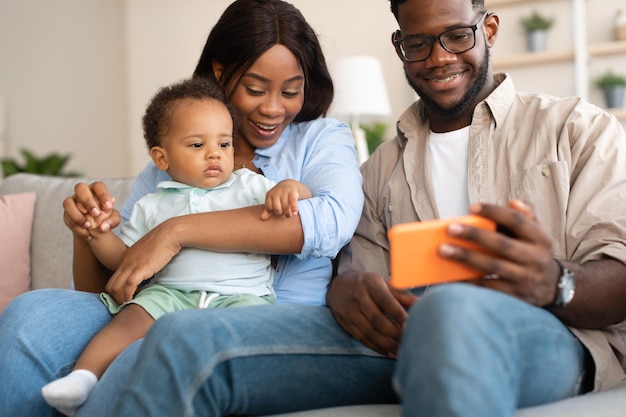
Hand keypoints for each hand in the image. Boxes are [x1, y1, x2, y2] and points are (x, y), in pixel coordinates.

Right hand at [63, 182, 118, 239]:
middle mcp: (82, 194)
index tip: (108, 207)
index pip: (98, 186)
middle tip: (96, 214)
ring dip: (78, 215)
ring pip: (67, 203)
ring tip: (89, 226)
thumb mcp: (113, 220)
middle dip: (87, 201)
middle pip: (80, 188)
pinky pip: (67, 218)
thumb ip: (113, 220)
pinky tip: (87, 235)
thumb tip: (103, 226)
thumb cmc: (105, 218)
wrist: (94, 230)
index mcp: (96, 191)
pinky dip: (77, 227)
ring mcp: (72, 203)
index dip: (103, 194)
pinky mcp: (66, 214)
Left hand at [105, 219, 181, 303]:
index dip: (119, 289)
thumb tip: (147, 272)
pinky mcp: (139, 269)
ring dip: (120, 300)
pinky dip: (128, 296)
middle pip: (110, 285)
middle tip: (125, 304)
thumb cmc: (163, 241)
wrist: (169, 234)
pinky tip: (134, 300)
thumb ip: (143, 261)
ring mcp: (131, 265)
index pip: (115, 277)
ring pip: (115, 288)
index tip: (128, 295)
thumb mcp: (148, 251)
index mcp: (126, 257)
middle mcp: (125, 262)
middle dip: (115, 298)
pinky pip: (128, 287)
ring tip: (129, 304)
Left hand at [261, 179, 303, 219]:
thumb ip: (268, 210)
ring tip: (289, 215)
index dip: (273, 212)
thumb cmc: (279, 196)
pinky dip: (294, 209)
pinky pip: (293, 203)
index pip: (269, 208)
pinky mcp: (292, 192)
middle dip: (280, 213)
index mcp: (269, 195)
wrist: (289, 185)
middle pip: (277, 208)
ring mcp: (284, 192)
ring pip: (285, 207)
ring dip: (288, 213)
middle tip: (283, 214)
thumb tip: (262, 218)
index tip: (277, 212)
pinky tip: (295, 214)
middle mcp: (276, 193)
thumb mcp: (272, 202)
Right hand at [326, 270, 416, 357]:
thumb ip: (402, 295)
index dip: (399, 315)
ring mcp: (351, 313)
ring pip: (370, 333)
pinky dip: (378, 348)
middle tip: (410, 341)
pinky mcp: (347, 325)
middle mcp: (359, 298)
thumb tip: (423, 305)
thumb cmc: (366, 284)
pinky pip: (363, 340)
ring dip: (388, 345)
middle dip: (395, 334)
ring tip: (403, 350)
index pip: (386, 302)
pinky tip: (390, 353)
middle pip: (378, 320)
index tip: (411, 325)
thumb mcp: (383, 283)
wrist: (337, 286)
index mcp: (371, 284)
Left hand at [440, 200, 559, 306]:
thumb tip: (513, 202)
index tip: (472, 208)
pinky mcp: (514, 296)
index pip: (517, 221)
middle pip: (501, 244)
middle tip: (450, 229)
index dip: (494, 212)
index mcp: (541, 239)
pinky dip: (469, 281)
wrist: (553, 288)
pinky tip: (451, 275)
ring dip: (466, 257)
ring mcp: (524, 278)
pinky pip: (488, 288)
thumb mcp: (538, 234)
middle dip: (474, 235)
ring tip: (443, 250)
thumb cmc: (534, 253)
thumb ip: (526, 216)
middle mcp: (535, 258)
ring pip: (492, 266)